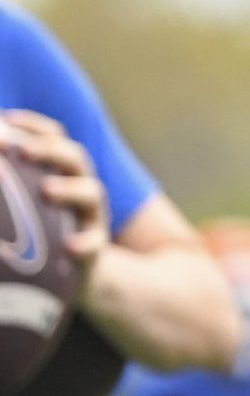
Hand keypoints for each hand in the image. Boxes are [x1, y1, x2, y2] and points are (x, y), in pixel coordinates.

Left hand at [3, 109, 109, 277]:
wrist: (74, 275)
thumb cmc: (40, 234)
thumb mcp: (26, 204)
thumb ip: (8, 186)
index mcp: (62, 173)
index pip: (55, 138)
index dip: (35, 127)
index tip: (8, 120)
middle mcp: (80, 189)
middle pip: (75, 159)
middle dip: (51, 150)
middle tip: (23, 151)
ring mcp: (91, 218)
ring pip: (92, 194)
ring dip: (70, 189)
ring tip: (46, 190)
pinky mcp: (94, 250)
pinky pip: (94, 245)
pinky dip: (83, 243)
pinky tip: (68, 246)